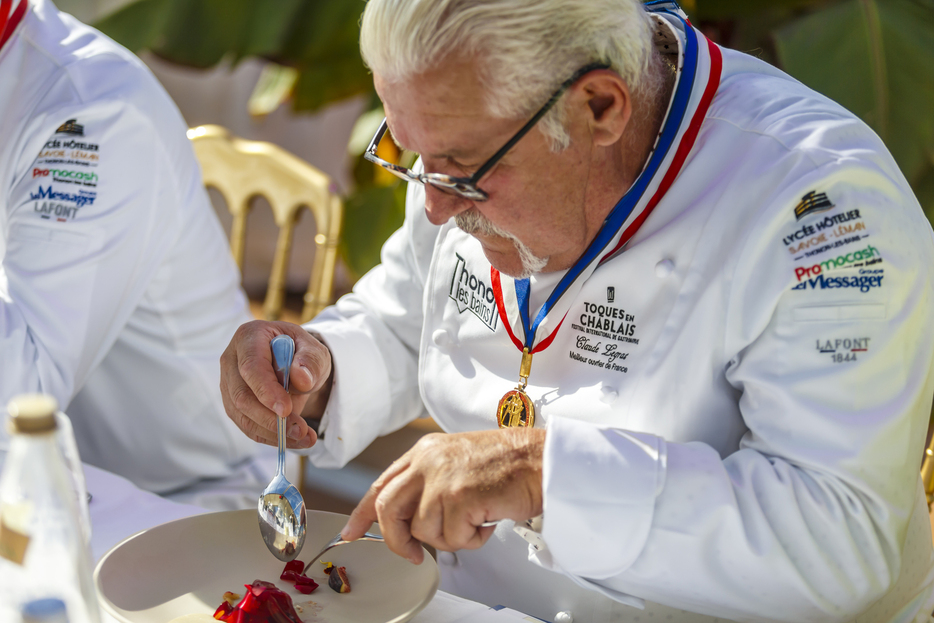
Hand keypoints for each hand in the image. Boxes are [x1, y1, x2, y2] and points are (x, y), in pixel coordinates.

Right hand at [219, 320, 331, 448]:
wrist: (295, 365)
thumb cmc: (302, 354)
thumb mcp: (315, 350)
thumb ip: (310, 361)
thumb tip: (300, 378)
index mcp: (249, 337)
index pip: (251, 367)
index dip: (266, 391)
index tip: (286, 410)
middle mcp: (231, 360)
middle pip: (242, 396)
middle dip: (271, 418)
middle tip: (301, 430)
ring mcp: (228, 384)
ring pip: (242, 416)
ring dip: (273, 432)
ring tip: (304, 437)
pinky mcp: (233, 405)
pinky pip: (247, 427)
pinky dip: (271, 437)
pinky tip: (293, 440)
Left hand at [342, 428, 544, 562]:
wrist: (540, 461)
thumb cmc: (508, 464)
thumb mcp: (456, 461)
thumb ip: (429, 481)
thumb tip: (409, 519)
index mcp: (424, 451)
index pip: (381, 484)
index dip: (362, 513)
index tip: (351, 532)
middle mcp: (428, 461)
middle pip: (388, 509)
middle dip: (398, 540)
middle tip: (415, 554)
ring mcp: (442, 478)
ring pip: (424, 530)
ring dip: (452, 537)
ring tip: (475, 520)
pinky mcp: (459, 497)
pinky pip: (453, 538)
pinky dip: (472, 539)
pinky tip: (487, 520)